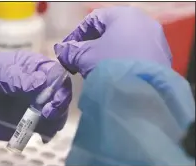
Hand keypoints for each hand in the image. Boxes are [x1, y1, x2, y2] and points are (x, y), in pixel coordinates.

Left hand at [0, 51, 71, 142]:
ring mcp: (29, 104)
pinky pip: (42, 127)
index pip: (54, 74)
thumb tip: (41, 84)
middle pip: (58, 94)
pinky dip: (46, 132)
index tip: (51, 100)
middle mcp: (34, 84)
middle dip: (59, 104)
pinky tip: (42, 136)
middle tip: (48, 114)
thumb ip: (16, 78)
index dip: (58, 86)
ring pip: (54, 111)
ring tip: (45, 129)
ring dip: (55, 120)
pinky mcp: (23, 121)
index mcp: (29, 66)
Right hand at [54, 6, 171, 77]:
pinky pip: (136, 55)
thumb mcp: (85, 57)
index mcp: (124, 15)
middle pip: (110, 31)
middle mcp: (144, 22)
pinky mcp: (162, 58)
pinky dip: (122, 61)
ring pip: (124, 43)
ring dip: (107, 53)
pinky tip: (115, 75)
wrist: (144, 91)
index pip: (93, 19)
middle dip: (91, 45)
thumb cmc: (111, 65)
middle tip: (80, 60)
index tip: (67, 50)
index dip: (76, 34)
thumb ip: (70, 51)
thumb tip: (61, 50)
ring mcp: (156, 40)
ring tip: (96, 69)